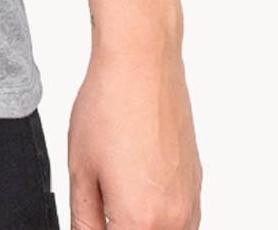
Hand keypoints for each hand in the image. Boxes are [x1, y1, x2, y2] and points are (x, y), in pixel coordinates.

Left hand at [67, 32, 201, 228]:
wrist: (142, 64)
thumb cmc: (109, 106)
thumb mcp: (80, 169)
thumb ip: (83, 219)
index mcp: (139, 221)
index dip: (100, 229)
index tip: (94, 216)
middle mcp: (174, 220)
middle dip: (121, 224)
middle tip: (102, 200)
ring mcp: (190, 203)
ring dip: (142, 224)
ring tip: (117, 190)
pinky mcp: (197, 185)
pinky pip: (182, 220)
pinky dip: (160, 216)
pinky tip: (136, 186)